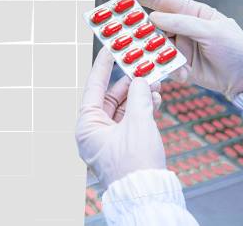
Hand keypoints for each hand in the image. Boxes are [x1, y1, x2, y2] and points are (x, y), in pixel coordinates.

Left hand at [77, 50, 165, 187]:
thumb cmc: (136, 165)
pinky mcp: (123, 146)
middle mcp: (94, 132)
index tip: (111, 47)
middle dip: (129, 82)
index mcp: (87, 126)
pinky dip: (142, 109)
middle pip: (110, 97)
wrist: (148, 195)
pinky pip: (131, 120)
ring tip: (155, 83)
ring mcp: (108, 139)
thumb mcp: (139, 123)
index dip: (103, 66)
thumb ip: (140, 96)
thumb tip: (142, 79)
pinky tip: (155, 100)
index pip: (94, 88)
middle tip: (144, 66)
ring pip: (123, 108)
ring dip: (139, 95)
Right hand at [114, 0, 242, 99]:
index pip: (161, 0)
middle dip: (138, 29)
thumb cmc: (237, 49)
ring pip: (156, 47)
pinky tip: (180, 74)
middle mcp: (182, 28)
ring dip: (153, 53)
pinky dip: (168, 70)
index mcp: (191, 13)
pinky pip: (165, 66)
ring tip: (149, 57)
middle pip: (152, 25)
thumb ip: (183, 23)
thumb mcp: (212, 31)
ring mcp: (180, 48)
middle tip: (122, 32)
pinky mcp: (180, 67)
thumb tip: (155, 17)